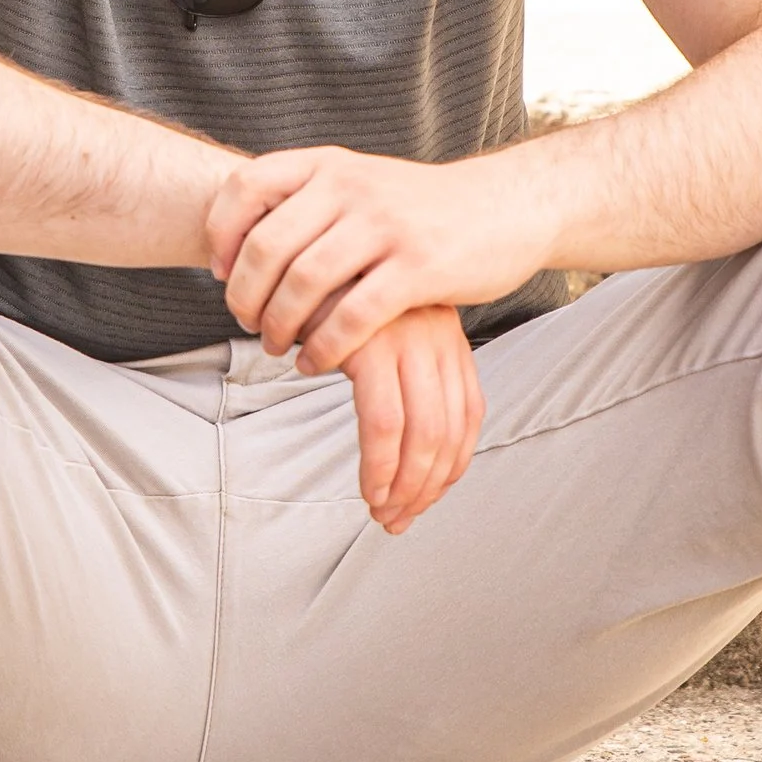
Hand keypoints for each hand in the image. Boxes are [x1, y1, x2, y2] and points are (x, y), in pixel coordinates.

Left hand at [206, 143, 549, 369]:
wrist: (506, 206)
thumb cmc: (422, 206)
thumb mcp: (361, 180)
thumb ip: (310, 198)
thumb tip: (240, 237)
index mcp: (330, 163)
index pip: (247, 185)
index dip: (220, 231)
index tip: (220, 270)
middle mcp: (352, 187)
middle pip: (267, 246)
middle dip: (244, 295)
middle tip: (247, 322)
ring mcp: (385, 227)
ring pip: (302, 284)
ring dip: (278, 325)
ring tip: (278, 346)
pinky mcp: (417, 269)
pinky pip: (351, 317)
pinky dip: (323, 347)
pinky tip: (316, 362)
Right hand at [343, 305, 484, 533]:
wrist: (294, 241)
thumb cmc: (331, 293)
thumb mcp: (379, 327)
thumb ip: (400, 368)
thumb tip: (408, 438)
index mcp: (447, 334)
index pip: (468, 413)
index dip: (451, 465)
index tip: (426, 498)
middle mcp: (437, 336)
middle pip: (450, 431)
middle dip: (427, 487)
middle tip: (400, 520)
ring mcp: (406, 339)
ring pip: (422, 434)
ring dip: (404, 485)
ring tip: (382, 512)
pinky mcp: (370, 344)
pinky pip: (383, 423)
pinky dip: (379, 465)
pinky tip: (367, 486)